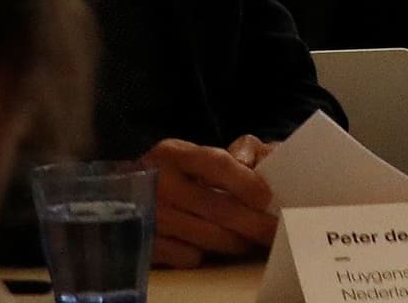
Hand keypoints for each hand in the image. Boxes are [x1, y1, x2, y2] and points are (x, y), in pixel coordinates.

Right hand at [141, 138, 278, 261]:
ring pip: (204, 235)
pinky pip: (184, 256)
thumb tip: (250, 167)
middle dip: (252, 223)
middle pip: (215, 206)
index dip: (245, 182)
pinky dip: (205, 254)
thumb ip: (238, 152)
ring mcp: (146, 216)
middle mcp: (156, 183)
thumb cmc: (182, 174)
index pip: (216, 164)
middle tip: (273, 231)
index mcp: (173, 153)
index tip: (267, 198)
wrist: (134, 194)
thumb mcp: (203, 153)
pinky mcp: (142, 244)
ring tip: (251, 241)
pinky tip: (214, 249)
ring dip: (234, 242)